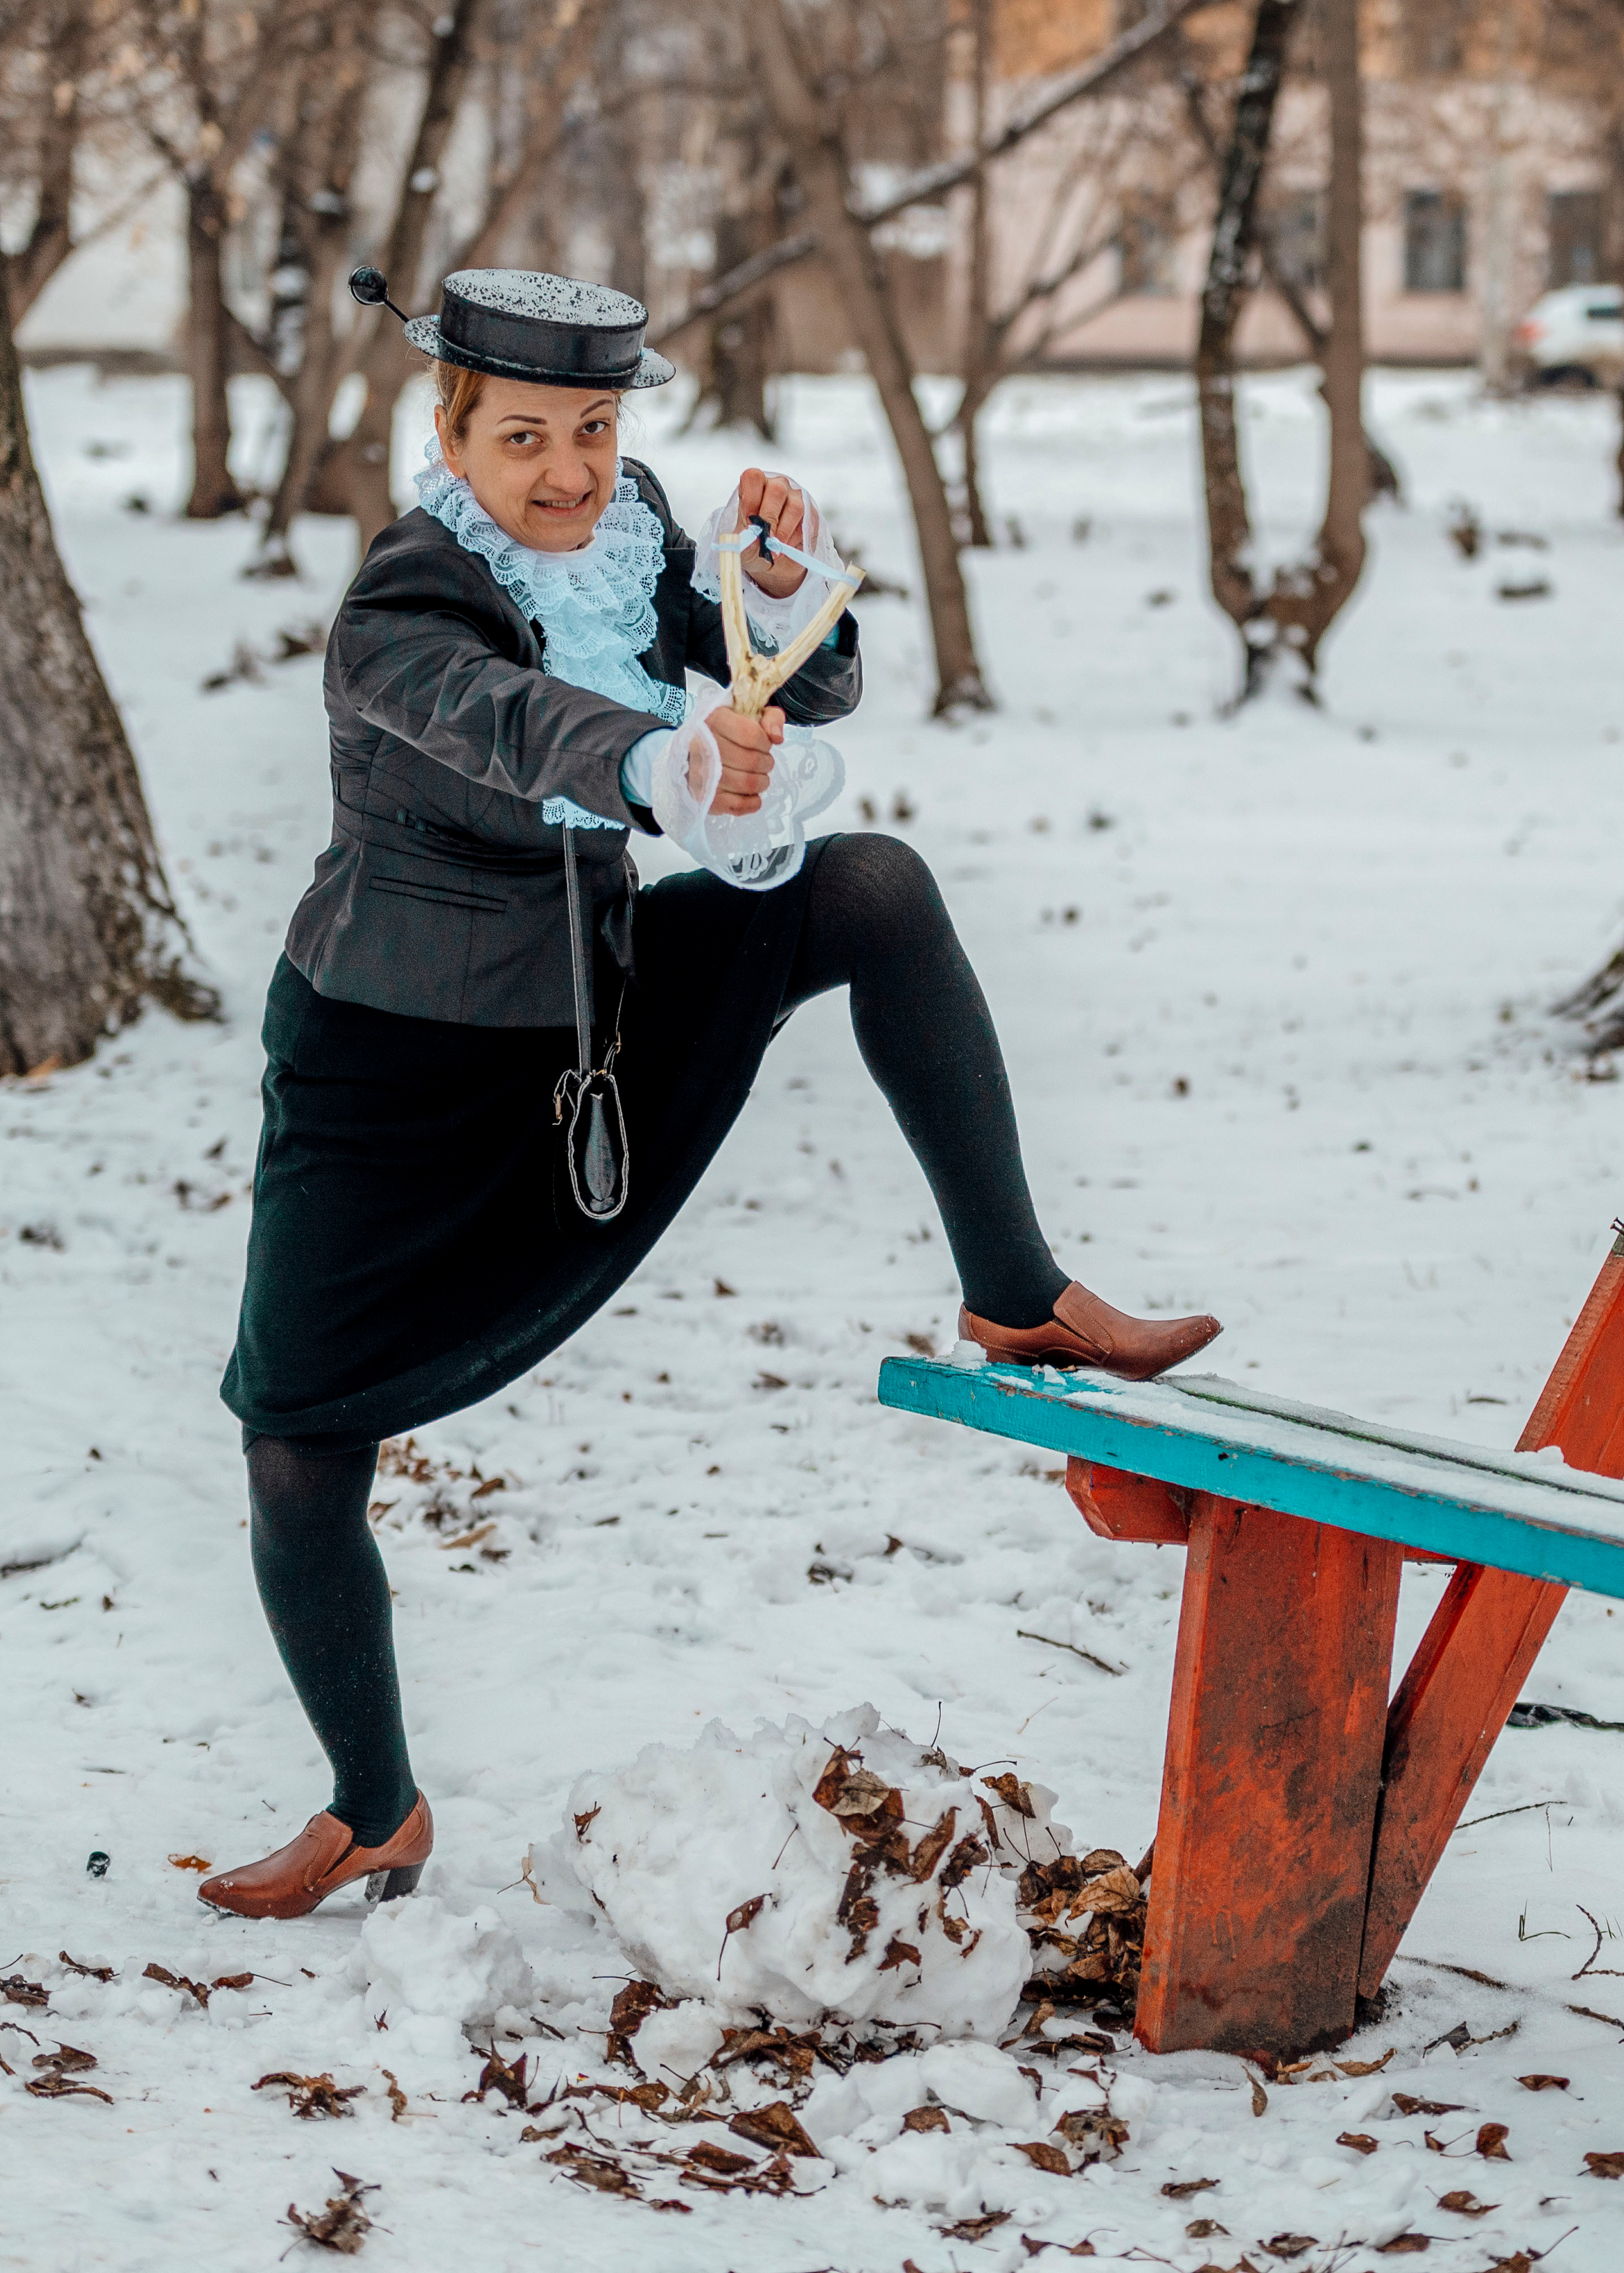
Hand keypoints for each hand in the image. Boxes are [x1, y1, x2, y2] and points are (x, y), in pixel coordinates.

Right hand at [696, 703, 784, 815]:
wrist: (693, 753)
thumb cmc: (726, 734)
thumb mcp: (749, 715)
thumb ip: (771, 718)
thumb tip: (776, 737)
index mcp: (714, 720)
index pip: (751, 735)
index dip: (765, 743)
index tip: (763, 745)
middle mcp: (703, 746)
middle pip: (752, 761)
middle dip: (766, 763)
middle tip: (763, 763)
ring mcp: (701, 774)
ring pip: (747, 783)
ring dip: (762, 782)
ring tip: (759, 777)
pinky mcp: (705, 797)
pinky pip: (737, 805)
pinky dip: (752, 802)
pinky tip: (753, 795)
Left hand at [734, 468, 807, 598]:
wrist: (771, 557)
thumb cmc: (754, 545)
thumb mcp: (743, 544)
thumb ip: (745, 540)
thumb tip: (755, 537)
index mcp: (755, 487)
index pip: (753, 477)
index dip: (751, 498)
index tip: (748, 519)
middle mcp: (776, 486)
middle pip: (777, 490)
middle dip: (770, 518)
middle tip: (765, 538)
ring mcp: (796, 497)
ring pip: (795, 506)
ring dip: (784, 531)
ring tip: (775, 547)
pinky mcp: (810, 513)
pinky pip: (807, 521)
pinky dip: (794, 538)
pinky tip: (785, 546)